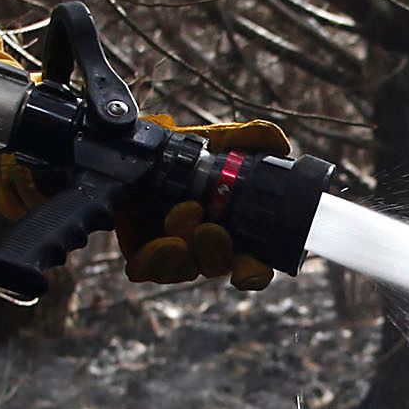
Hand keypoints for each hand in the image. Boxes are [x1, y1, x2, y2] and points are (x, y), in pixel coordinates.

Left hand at [119, 117, 293, 290]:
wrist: (128, 150)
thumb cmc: (179, 149)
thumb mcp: (215, 138)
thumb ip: (248, 138)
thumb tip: (281, 144)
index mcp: (228, 225)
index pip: (251, 260)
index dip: (255, 270)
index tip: (253, 266)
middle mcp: (203, 244)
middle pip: (220, 266)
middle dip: (220, 255)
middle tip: (211, 229)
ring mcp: (172, 252)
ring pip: (188, 269)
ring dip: (189, 249)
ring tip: (185, 211)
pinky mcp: (141, 256)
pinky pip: (151, 271)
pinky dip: (160, 259)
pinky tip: (166, 241)